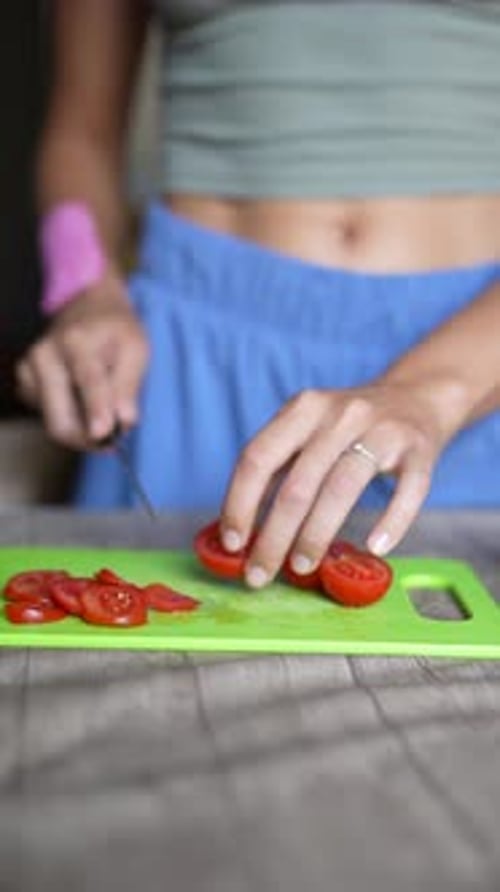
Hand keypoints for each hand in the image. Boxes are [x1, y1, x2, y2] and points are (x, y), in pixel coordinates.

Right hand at [16, 273, 148, 448]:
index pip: (87, 380)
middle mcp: (43, 356)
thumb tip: (124, 420)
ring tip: (105, 415)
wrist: (86, 309)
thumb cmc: (115, 330)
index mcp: (74, 341)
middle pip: (60, 418)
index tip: (103, 434)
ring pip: (55, 424)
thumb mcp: (136, 348)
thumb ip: (129, 384)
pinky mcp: (25, 386)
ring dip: (83, 431)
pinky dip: (72, 421)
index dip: (96, 409)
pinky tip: (84, 404)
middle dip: (89, 438)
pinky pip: (50, 419)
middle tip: (115, 441)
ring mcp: (28, 372)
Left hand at [220, 380, 456, 588]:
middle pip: (297, 484)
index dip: (239, 503)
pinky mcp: (419, 450)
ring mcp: (382, 430)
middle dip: (273, 537)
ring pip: (341, 489)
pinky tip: (375, 547)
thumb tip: (239, 529)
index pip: (257, 457)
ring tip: (301, 567)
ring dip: (316, 535)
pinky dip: (391, 522)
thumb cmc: (349, 427)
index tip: (232, 544)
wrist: (416, 397)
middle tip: (260, 575)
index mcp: (303, 409)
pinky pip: (407, 491)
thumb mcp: (309, 429)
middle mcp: (340, 415)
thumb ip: (278, 467)